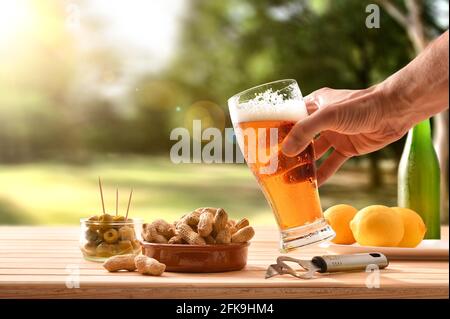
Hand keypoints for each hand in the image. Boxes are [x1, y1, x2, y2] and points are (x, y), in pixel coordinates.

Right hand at [281, 86, 408, 185]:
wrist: (394, 112)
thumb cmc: (360, 105)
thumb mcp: (328, 115)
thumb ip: (305, 131)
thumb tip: (286, 151)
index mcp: (314, 104)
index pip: (289, 119)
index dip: (277, 132)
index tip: (264, 146)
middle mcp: (322, 120)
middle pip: (300, 138)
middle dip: (288, 153)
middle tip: (273, 167)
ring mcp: (334, 135)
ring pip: (314, 153)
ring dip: (302, 166)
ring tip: (288, 179)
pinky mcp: (347, 148)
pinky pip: (331, 163)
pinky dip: (322, 174)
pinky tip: (312, 185)